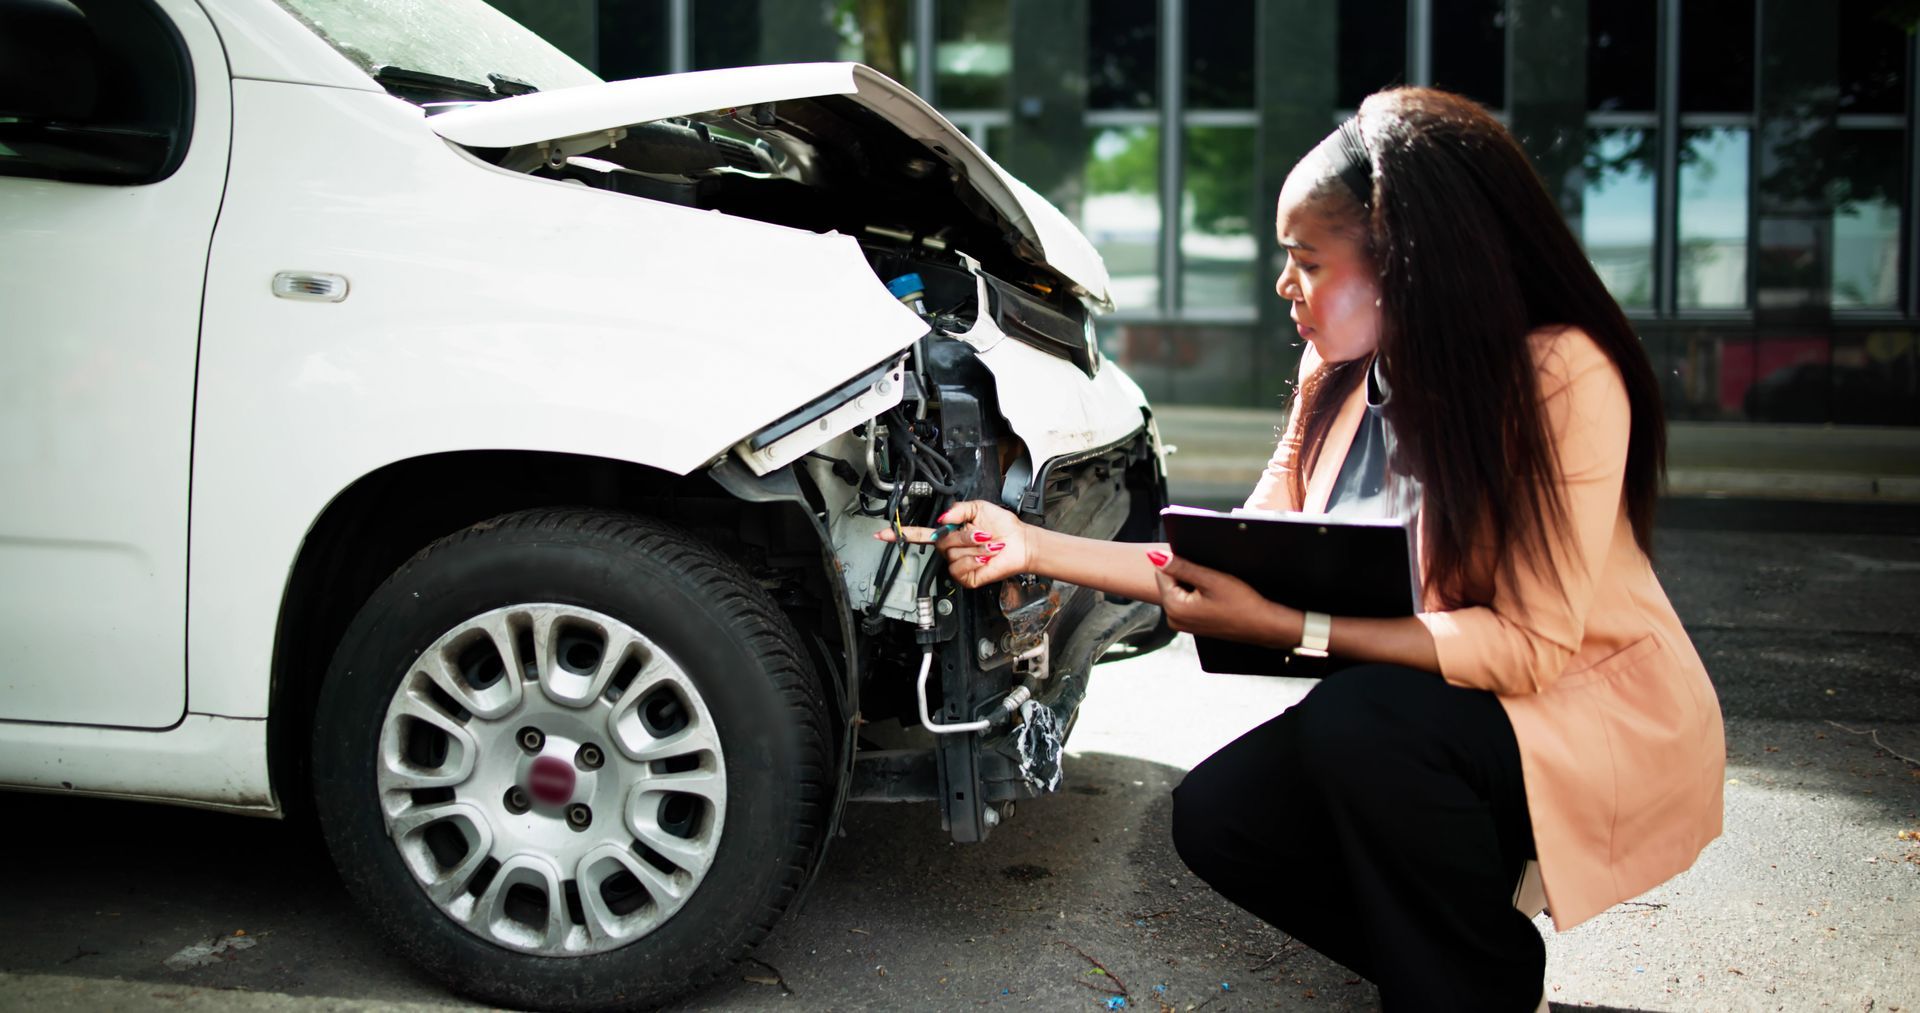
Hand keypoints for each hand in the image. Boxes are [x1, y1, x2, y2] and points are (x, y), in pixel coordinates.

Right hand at [876, 499, 1031, 588]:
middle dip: (964, 536)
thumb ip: (958, 510)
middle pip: (942, 542)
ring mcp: (957, 564)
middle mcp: (950, 549)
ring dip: (974, 547)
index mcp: (949, 532)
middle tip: (983, 534)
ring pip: (953, 555)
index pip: (920, 534)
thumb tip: (943, 519)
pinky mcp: (966, 577)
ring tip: (989, 546)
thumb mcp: (978, 508)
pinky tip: (985, 558)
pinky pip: (960, 568)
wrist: (1018, 543)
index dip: (900, 534)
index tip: (883, 534)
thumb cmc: (1002, 526)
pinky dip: (975, 560)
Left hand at [1149, 551, 1297, 648]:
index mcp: (1174, 608)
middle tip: (1210, 579)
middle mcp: (1173, 619)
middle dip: (1185, 575)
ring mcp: (1181, 624)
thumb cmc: (1241, 603)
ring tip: (1214, 589)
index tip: (1201, 568)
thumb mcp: (1211, 579)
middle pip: (1169, 582)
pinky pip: (1186, 601)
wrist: (1263, 625)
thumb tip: (1154, 556)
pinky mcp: (1191, 625)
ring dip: (1192, 584)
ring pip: (1178, 590)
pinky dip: (1197, 594)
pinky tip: (1214, 596)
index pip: (1162, 572)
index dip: (1181, 564)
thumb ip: (1181, 567)